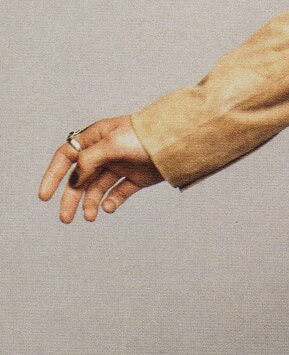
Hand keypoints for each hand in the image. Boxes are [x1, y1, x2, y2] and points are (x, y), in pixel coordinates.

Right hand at [38, 116, 163, 223]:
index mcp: (95, 138)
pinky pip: (119, 193)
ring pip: (98, 188)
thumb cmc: (144, 136)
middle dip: (71, 198)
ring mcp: (120, 166)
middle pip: (80, 178)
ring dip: (90, 203)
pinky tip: (108, 208)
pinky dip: (111, 202)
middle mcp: (104, 153)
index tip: (44, 196)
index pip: (66, 157)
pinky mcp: (137, 178)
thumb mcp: (112, 145)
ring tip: (90, 217)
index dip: (53, 176)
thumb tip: (74, 181)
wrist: (178, 141)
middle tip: (65, 218)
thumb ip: (90, 161)